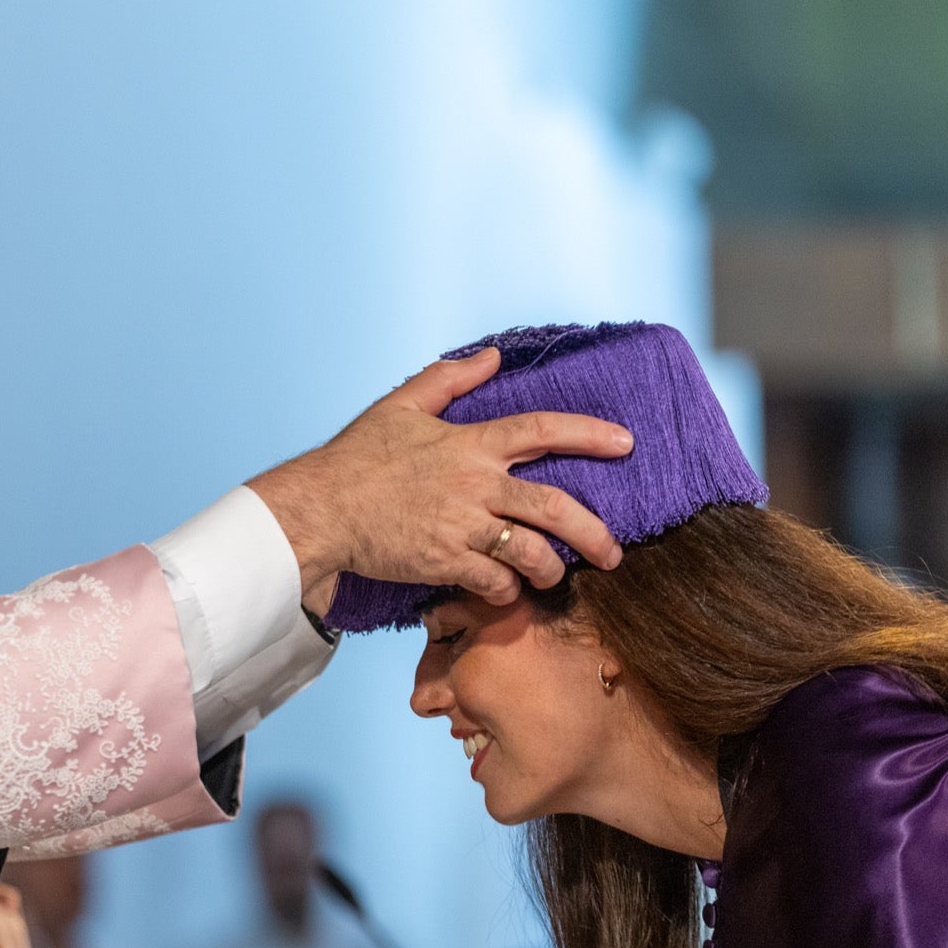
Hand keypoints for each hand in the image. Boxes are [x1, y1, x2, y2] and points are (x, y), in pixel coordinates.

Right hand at [245, 348, 630, 614]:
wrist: (321, 508)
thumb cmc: (357, 457)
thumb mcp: (401, 405)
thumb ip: (449, 379)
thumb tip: (492, 357)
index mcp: (470, 444)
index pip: (543, 430)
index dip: (590, 434)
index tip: (625, 442)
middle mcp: (475, 485)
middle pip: (556, 508)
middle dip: (594, 534)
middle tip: (613, 553)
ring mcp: (462, 527)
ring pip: (532, 553)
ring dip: (552, 569)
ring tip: (556, 575)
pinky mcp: (444, 562)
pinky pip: (495, 582)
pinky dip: (507, 590)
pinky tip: (506, 590)